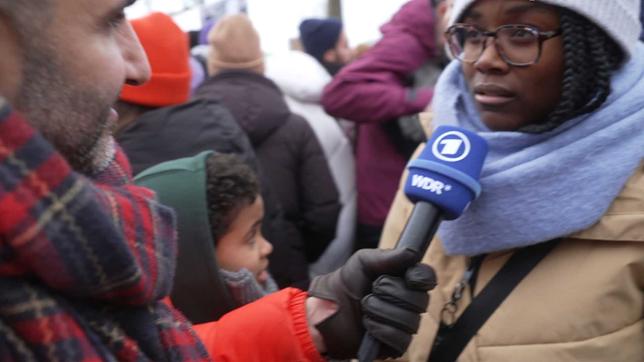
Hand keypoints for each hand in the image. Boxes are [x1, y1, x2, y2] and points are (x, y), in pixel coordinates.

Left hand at [307, 248, 435, 358]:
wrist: (326, 309)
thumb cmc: (346, 283)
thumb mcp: (363, 261)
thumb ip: (387, 256)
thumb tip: (412, 253)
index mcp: (405, 280)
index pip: (428, 278)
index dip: (421, 278)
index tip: (408, 276)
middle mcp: (409, 304)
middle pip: (421, 300)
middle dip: (392, 292)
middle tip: (372, 289)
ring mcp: (404, 326)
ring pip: (410, 321)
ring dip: (381, 310)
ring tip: (365, 307)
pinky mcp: (395, 346)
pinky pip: (401, 339)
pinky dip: (381, 329)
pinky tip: (367, 324)